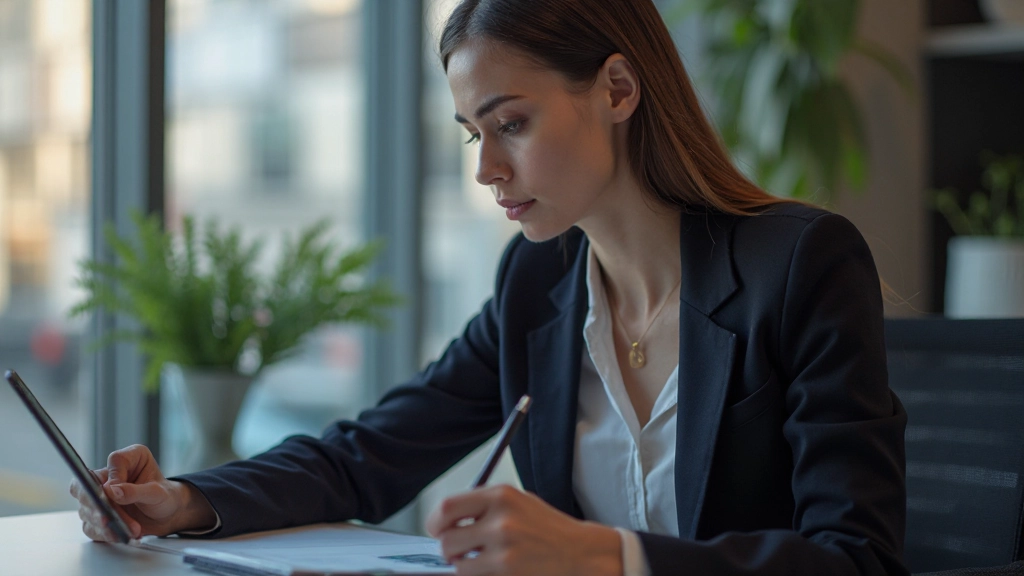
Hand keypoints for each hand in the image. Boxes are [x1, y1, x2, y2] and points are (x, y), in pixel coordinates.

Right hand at [70, 444, 216, 541]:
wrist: (165, 515)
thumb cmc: (164, 497)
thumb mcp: (157, 493)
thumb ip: (135, 491)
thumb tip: (111, 491)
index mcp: (128, 459)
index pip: (114, 461)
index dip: (114, 477)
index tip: (119, 494)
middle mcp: (109, 474)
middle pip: (87, 486)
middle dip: (98, 506)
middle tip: (109, 520)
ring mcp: (100, 495)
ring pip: (87, 509)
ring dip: (106, 524)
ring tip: (130, 530)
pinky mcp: (96, 514)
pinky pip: (90, 526)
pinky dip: (104, 534)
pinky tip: (121, 535)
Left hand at [425, 485, 621, 575]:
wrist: (580, 554)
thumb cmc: (547, 529)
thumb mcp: (518, 502)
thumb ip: (483, 505)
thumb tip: (446, 519)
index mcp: (501, 496)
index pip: (447, 507)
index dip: (434, 522)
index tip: (436, 529)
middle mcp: (501, 521)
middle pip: (446, 540)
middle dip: (448, 549)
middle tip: (458, 550)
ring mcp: (505, 550)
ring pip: (458, 565)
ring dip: (464, 566)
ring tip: (481, 561)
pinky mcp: (507, 573)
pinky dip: (479, 575)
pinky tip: (495, 570)